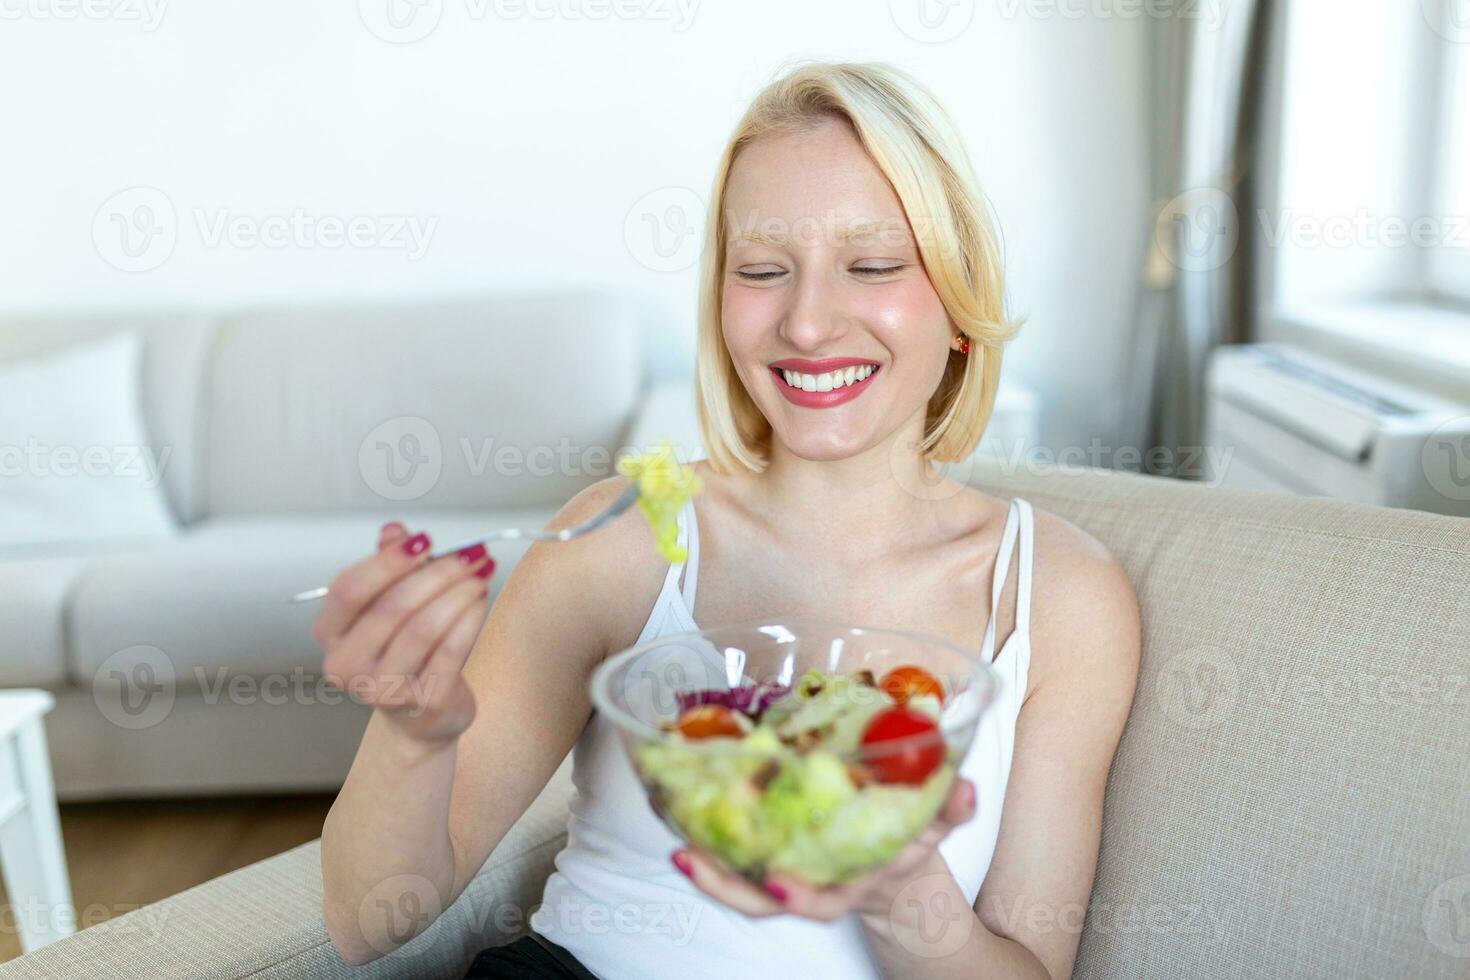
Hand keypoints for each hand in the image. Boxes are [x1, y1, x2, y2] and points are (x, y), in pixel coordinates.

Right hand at [312, 522, 496, 743]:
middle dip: (438, 572)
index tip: (424, 540)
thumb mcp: (387, 604)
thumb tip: (395, 530)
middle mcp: (346, 665)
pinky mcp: (422, 701)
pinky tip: (480, 600)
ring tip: (481, 573)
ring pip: (424, 627)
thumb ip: (388, 565)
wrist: (421, 712)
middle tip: (470, 552)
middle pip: (392, 606)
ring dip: (458, 592)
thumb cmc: (402, 650)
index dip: (389, 561)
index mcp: (329, 634)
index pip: (350, 590)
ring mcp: (382, 688)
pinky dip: (470, 619)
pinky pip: (451, 650)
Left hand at [671, 777, 976, 921]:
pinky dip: (709, 843)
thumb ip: (950, 806)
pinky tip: (680, 817)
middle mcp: (813, 884)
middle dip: (725, 885)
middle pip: (761, 900)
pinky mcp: (768, 852)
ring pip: (740, 885)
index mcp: (852, 881)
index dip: (799, 897)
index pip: (823, 902)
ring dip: (706, 866)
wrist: (895, 860)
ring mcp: (787, 872)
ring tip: (674, 843)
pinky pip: (734, 856)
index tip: (776, 883)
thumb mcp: (935, 824)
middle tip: (690, 857)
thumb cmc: (906, 838)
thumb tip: (962, 785)